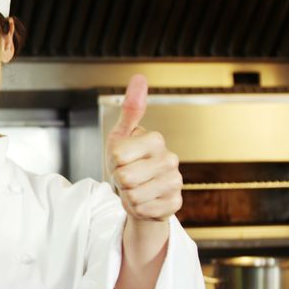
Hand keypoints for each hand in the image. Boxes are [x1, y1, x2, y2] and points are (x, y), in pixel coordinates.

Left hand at [107, 74, 182, 222]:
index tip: (121, 160)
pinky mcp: (174, 203)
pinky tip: (145, 201)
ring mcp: (175, 182)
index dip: (113, 161)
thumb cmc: (129, 162)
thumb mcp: (122, 135)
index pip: (117, 155)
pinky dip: (138, 210)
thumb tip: (140, 77)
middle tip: (128, 176)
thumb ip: (130, 108)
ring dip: (128, 196)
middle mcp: (170, 159)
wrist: (141, 191)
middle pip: (124, 177)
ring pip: (133, 196)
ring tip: (136, 188)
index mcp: (156, 140)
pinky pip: (143, 211)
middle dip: (120, 180)